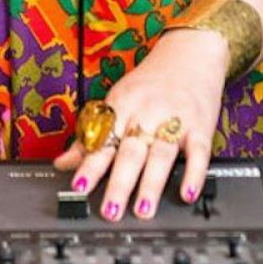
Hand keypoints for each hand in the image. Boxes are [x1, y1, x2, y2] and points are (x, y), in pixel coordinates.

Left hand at [54, 27, 228, 220]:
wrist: (190, 52)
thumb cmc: (150, 83)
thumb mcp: (117, 101)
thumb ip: (92, 135)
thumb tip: (62, 163)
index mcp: (121, 107)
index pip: (102, 142)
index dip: (89, 166)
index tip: (77, 188)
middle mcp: (146, 114)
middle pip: (130, 152)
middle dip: (119, 183)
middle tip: (110, 211)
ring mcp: (174, 120)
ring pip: (160, 154)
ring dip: (151, 184)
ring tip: (143, 210)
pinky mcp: (200, 126)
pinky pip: (198, 152)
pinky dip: (193, 173)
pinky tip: (187, 193)